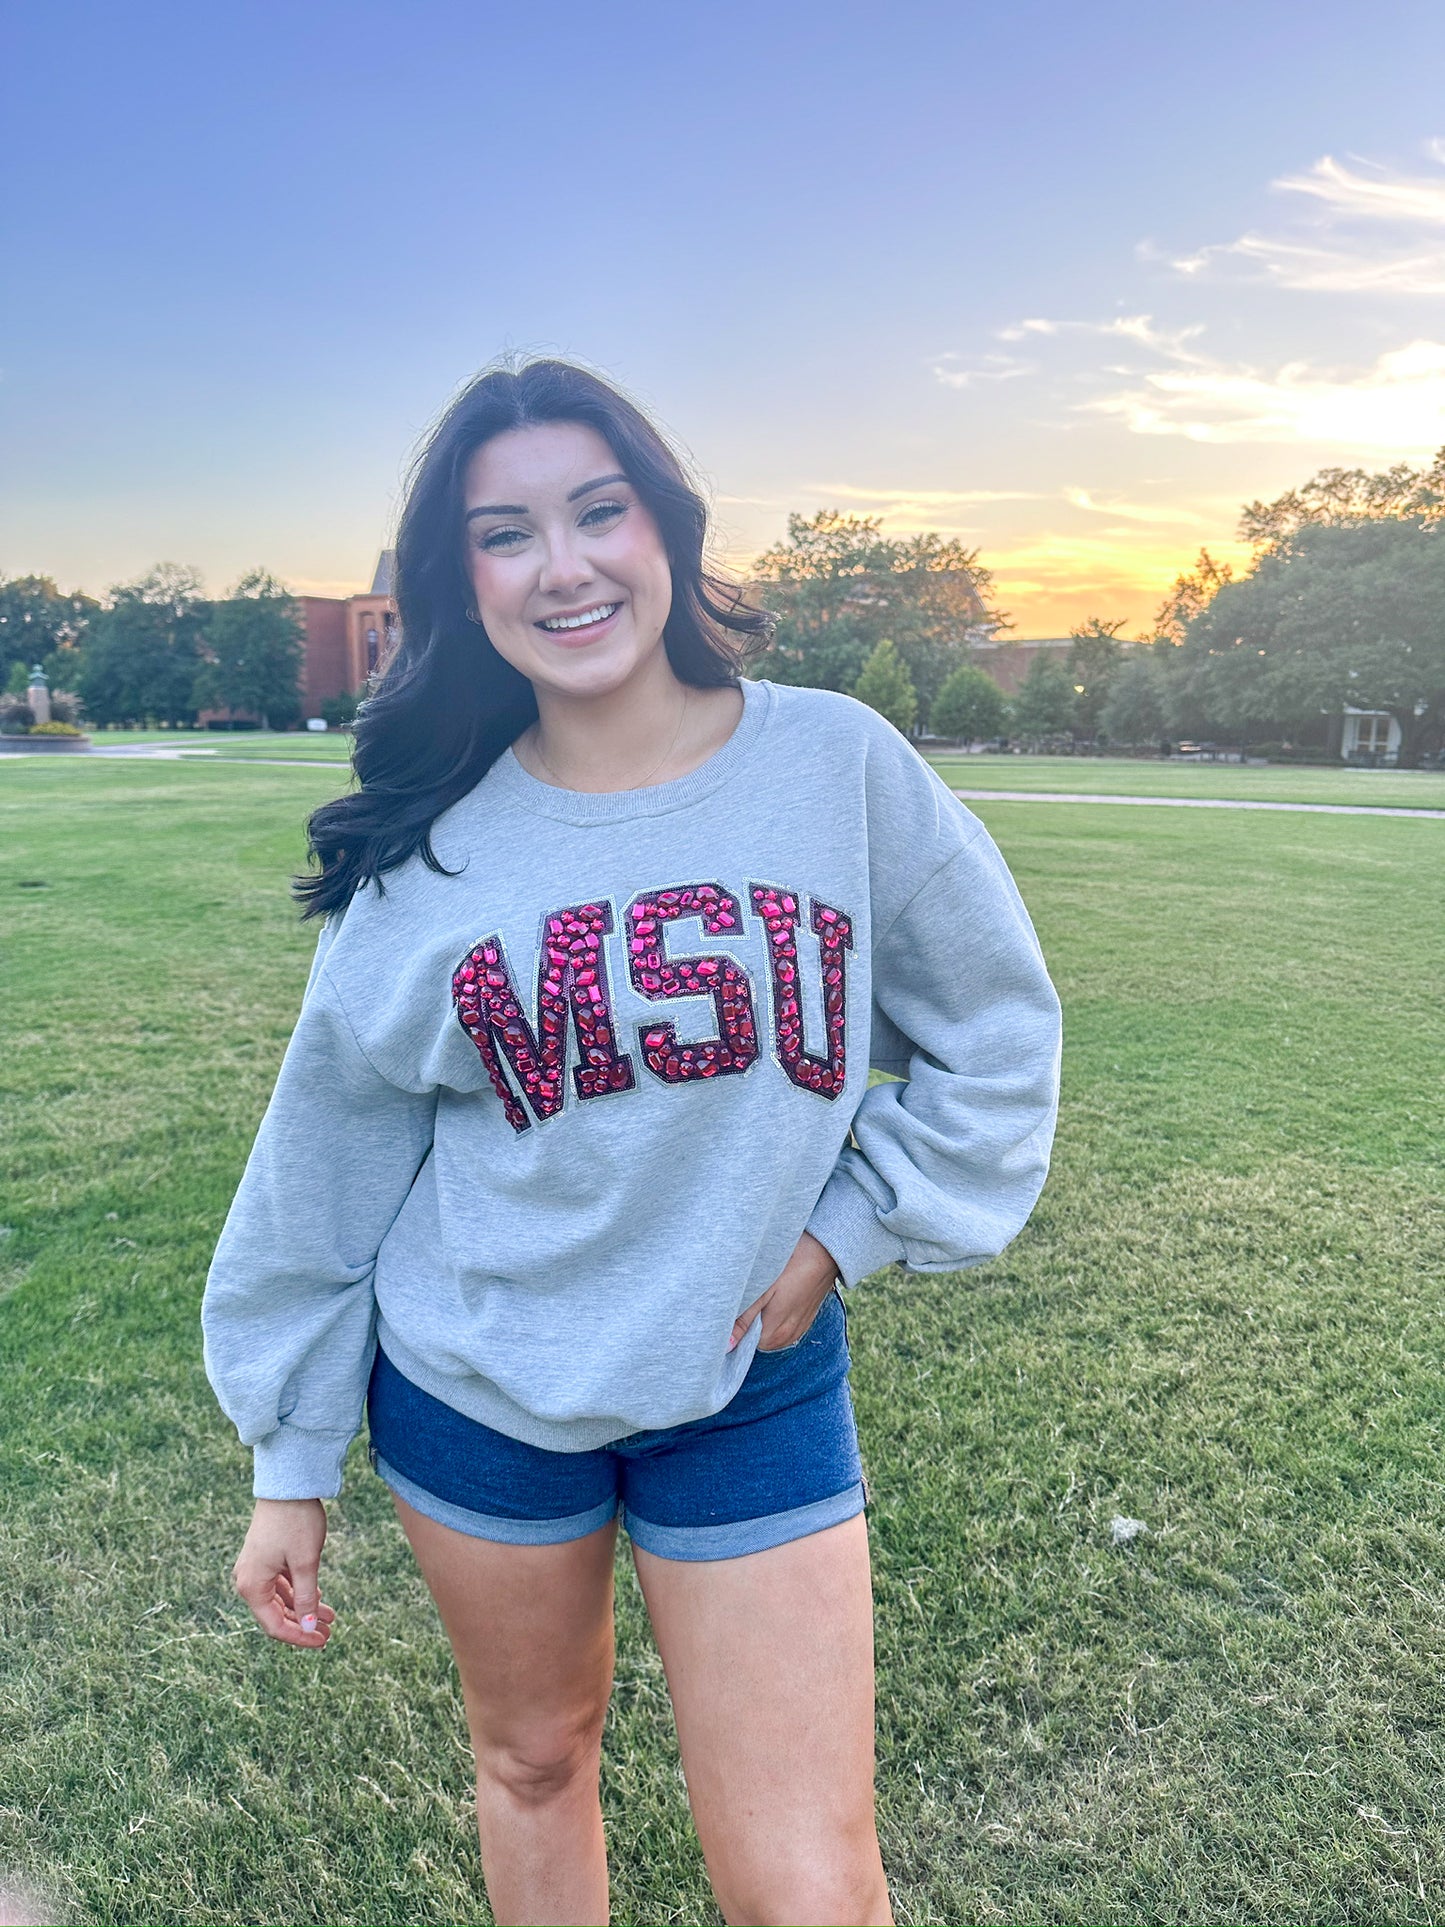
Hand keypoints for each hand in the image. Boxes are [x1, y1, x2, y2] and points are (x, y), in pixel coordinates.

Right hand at [232, 1498, 335, 1648]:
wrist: (288, 1484)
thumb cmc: (296, 1521)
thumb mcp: (306, 1563)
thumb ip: (307, 1598)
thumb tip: (310, 1627)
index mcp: (252, 1586)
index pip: (274, 1625)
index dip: (300, 1637)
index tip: (323, 1640)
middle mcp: (248, 1580)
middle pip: (276, 1615)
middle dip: (304, 1624)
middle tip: (330, 1632)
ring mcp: (255, 1568)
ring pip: (281, 1599)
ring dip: (305, 1608)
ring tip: (330, 1618)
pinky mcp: (265, 1557)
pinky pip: (281, 1584)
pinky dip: (299, 1592)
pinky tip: (318, 1597)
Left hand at [731, 1230, 841, 1353]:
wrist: (824, 1253)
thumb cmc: (791, 1266)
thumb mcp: (762, 1290)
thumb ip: (743, 1319)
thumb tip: (727, 1346)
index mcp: (773, 1334)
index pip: (743, 1344)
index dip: (734, 1328)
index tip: (731, 1310)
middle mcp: (787, 1337)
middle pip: (756, 1340)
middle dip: (747, 1324)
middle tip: (745, 1298)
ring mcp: (798, 1329)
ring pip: (769, 1334)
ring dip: (761, 1320)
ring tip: (760, 1296)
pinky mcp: (805, 1320)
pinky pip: (782, 1327)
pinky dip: (774, 1318)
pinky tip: (774, 1298)